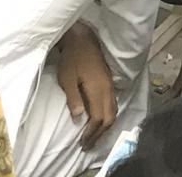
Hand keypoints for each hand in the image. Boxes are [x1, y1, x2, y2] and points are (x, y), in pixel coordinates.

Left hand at [56, 22, 116, 150]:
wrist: (82, 37)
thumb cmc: (72, 58)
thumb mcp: (67, 78)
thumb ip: (73, 98)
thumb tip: (79, 118)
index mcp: (98, 88)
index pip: (98, 118)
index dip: (91, 133)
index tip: (82, 143)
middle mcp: (108, 88)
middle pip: (110, 117)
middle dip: (100, 133)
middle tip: (88, 144)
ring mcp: (110, 84)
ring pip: (113, 110)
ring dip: (105, 125)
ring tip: (93, 135)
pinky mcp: (109, 80)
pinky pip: (113, 103)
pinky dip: (107, 115)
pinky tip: (99, 118)